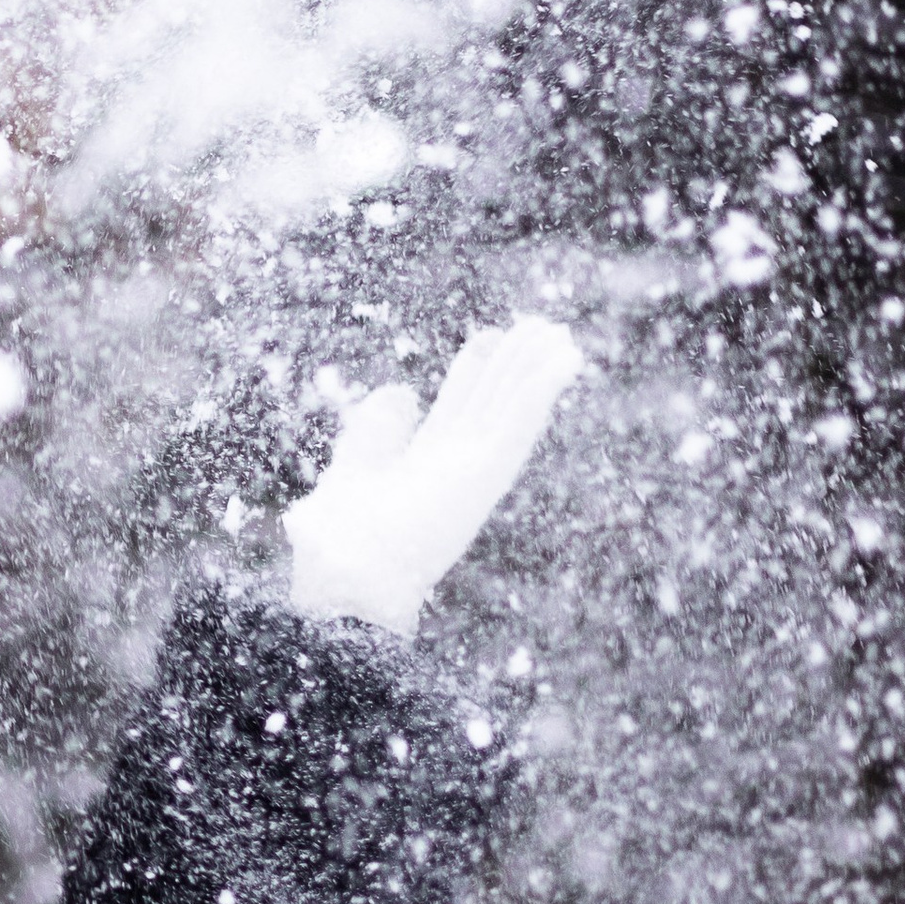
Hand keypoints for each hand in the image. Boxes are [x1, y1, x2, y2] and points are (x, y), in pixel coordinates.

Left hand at [284, 317, 582, 635]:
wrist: (347, 579)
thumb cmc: (339, 540)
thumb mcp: (352, 464)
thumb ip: (374, 428)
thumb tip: (402, 392)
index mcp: (422, 463)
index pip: (457, 404)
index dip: (475, 368)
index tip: (489, 335)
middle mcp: (454, 466)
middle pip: (491, 400)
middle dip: (514, 362)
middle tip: (542, 324)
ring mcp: (473, 470)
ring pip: (512, 407)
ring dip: (537, 370)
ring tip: (562, 333)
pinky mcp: (486, 476)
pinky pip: (519, 424)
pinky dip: (542, 390)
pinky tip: (565, 359)